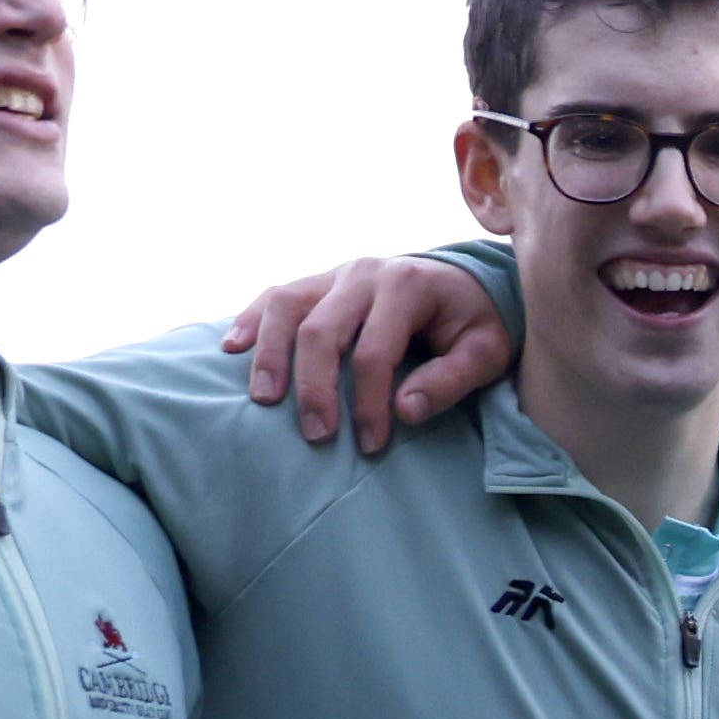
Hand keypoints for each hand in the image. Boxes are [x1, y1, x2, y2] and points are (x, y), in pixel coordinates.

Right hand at [221, 257, 513, 451]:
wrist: (464, 282)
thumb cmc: (473, 323)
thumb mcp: (486, 351)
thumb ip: (453, 380)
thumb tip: (405, 410)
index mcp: (406, 285)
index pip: (375, 351)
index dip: (369, 402)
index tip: (371, 445)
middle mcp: (364, 273)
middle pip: (322, 330)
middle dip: (315, 387)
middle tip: (316, 435)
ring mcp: (336, 274)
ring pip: (288, 306)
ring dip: (271, 354)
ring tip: (264, 399)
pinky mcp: (318, 283)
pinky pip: (276, 297)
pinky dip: (251, 320)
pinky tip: (232, 349)